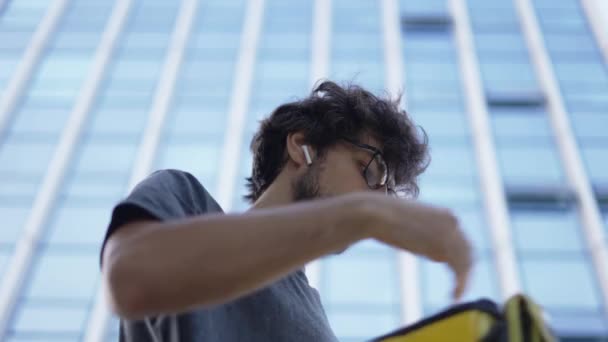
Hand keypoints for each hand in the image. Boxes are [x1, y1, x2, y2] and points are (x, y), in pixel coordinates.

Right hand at [354, 192, 472, 299]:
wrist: (378, 213)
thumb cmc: (385, 218)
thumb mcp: (412, 226)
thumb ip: (426, 237)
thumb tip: (434, 254)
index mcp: (447, 214)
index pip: (463, 240)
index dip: (462, 259)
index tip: (455, 273)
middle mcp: (453, 222)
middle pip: (468, 251)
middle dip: (465, 270)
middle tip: (458, 288)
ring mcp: (450, 233)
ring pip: (466, 262)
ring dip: (464, 280)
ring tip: (455, 294)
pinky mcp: (443, 245)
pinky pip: (460, 269)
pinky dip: (461, 284)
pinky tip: (454, 295)